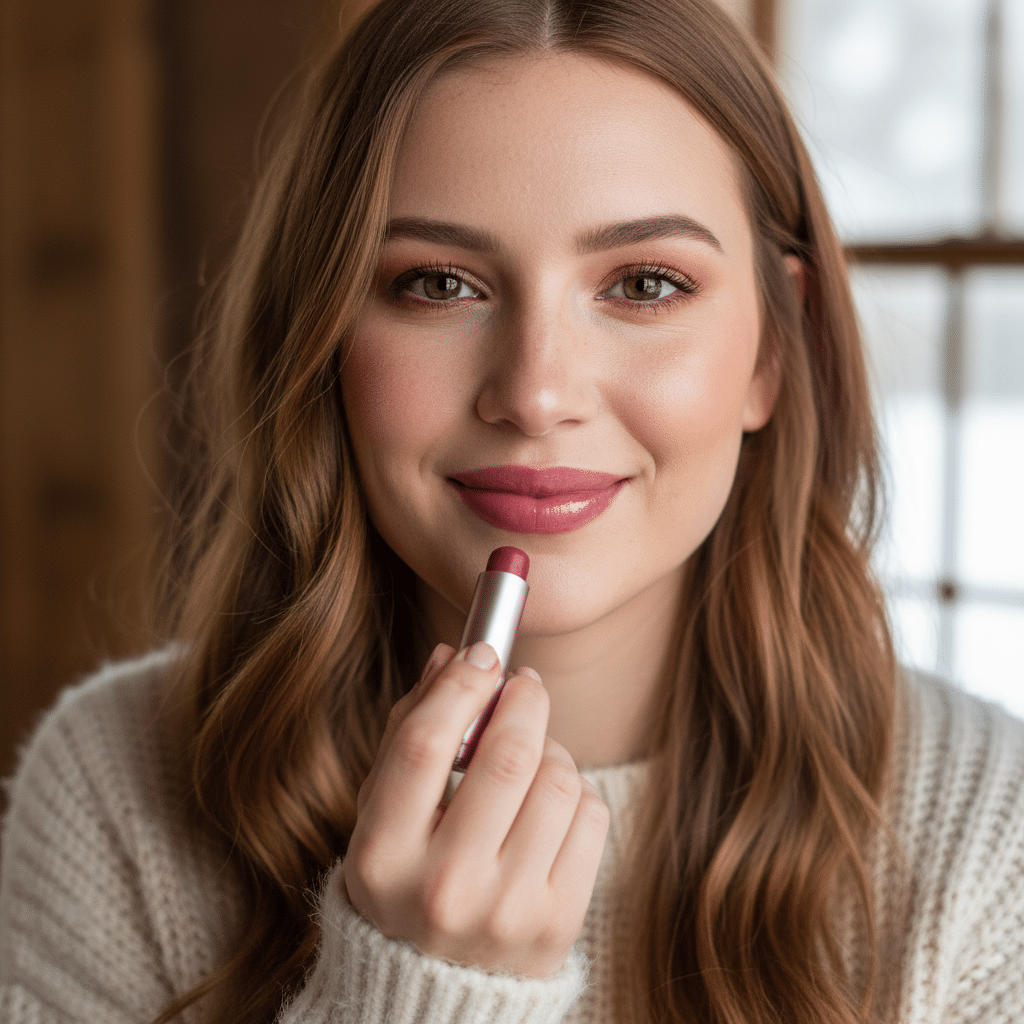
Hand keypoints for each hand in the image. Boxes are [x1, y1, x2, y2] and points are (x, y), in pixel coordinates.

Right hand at [343, 641, 609, 977]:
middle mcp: (443, 889)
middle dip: (524, 701)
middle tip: (523, 686)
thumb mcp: (382, 815)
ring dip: (551, 748)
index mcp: (382, 858)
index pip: (424, 746)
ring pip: (558, 781)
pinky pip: (590, 815)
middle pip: (506, 757)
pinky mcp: (558, 923)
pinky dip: (576, 789)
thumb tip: (449, 656)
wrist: (440, 990)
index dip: (459, 686)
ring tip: (532, 756)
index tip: (482, 654)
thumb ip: (409, 730)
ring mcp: (506, 911)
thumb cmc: (407, 879)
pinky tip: (550, 800)